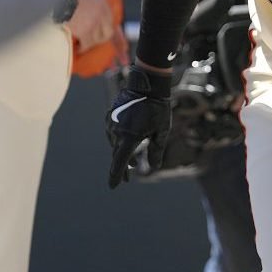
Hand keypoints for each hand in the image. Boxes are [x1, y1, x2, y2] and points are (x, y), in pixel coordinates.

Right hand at [68, 0, 116, 51]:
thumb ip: (89, 4)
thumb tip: (89, 12)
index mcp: (102, 3)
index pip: (112, 22)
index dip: (108, 31)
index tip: (107, 39)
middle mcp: (102, 13)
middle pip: (107, 34)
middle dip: (100, 40)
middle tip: (91, 41)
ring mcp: (94, 23)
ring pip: (95, 40)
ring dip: (88, 43)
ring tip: (80, 44)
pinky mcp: (85, 31)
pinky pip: (86, 44)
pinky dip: (81, 48)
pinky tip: (77, 48)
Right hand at [106, 64, 172, 187]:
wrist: (147, 84)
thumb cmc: (157, 108)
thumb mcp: (161, 131)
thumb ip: (156, 150)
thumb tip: (154, 166)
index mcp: (129, 137)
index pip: (119, 162)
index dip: (116, 176)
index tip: (113, 187)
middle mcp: (117, 131)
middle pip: (117, 155)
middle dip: (122, 167)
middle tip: (128, 178)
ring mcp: (111, 123)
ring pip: (114, 143)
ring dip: (122, 152)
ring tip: (132, 160)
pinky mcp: (110, 116)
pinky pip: (112, 132)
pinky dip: (119, 140)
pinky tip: (127, 141)